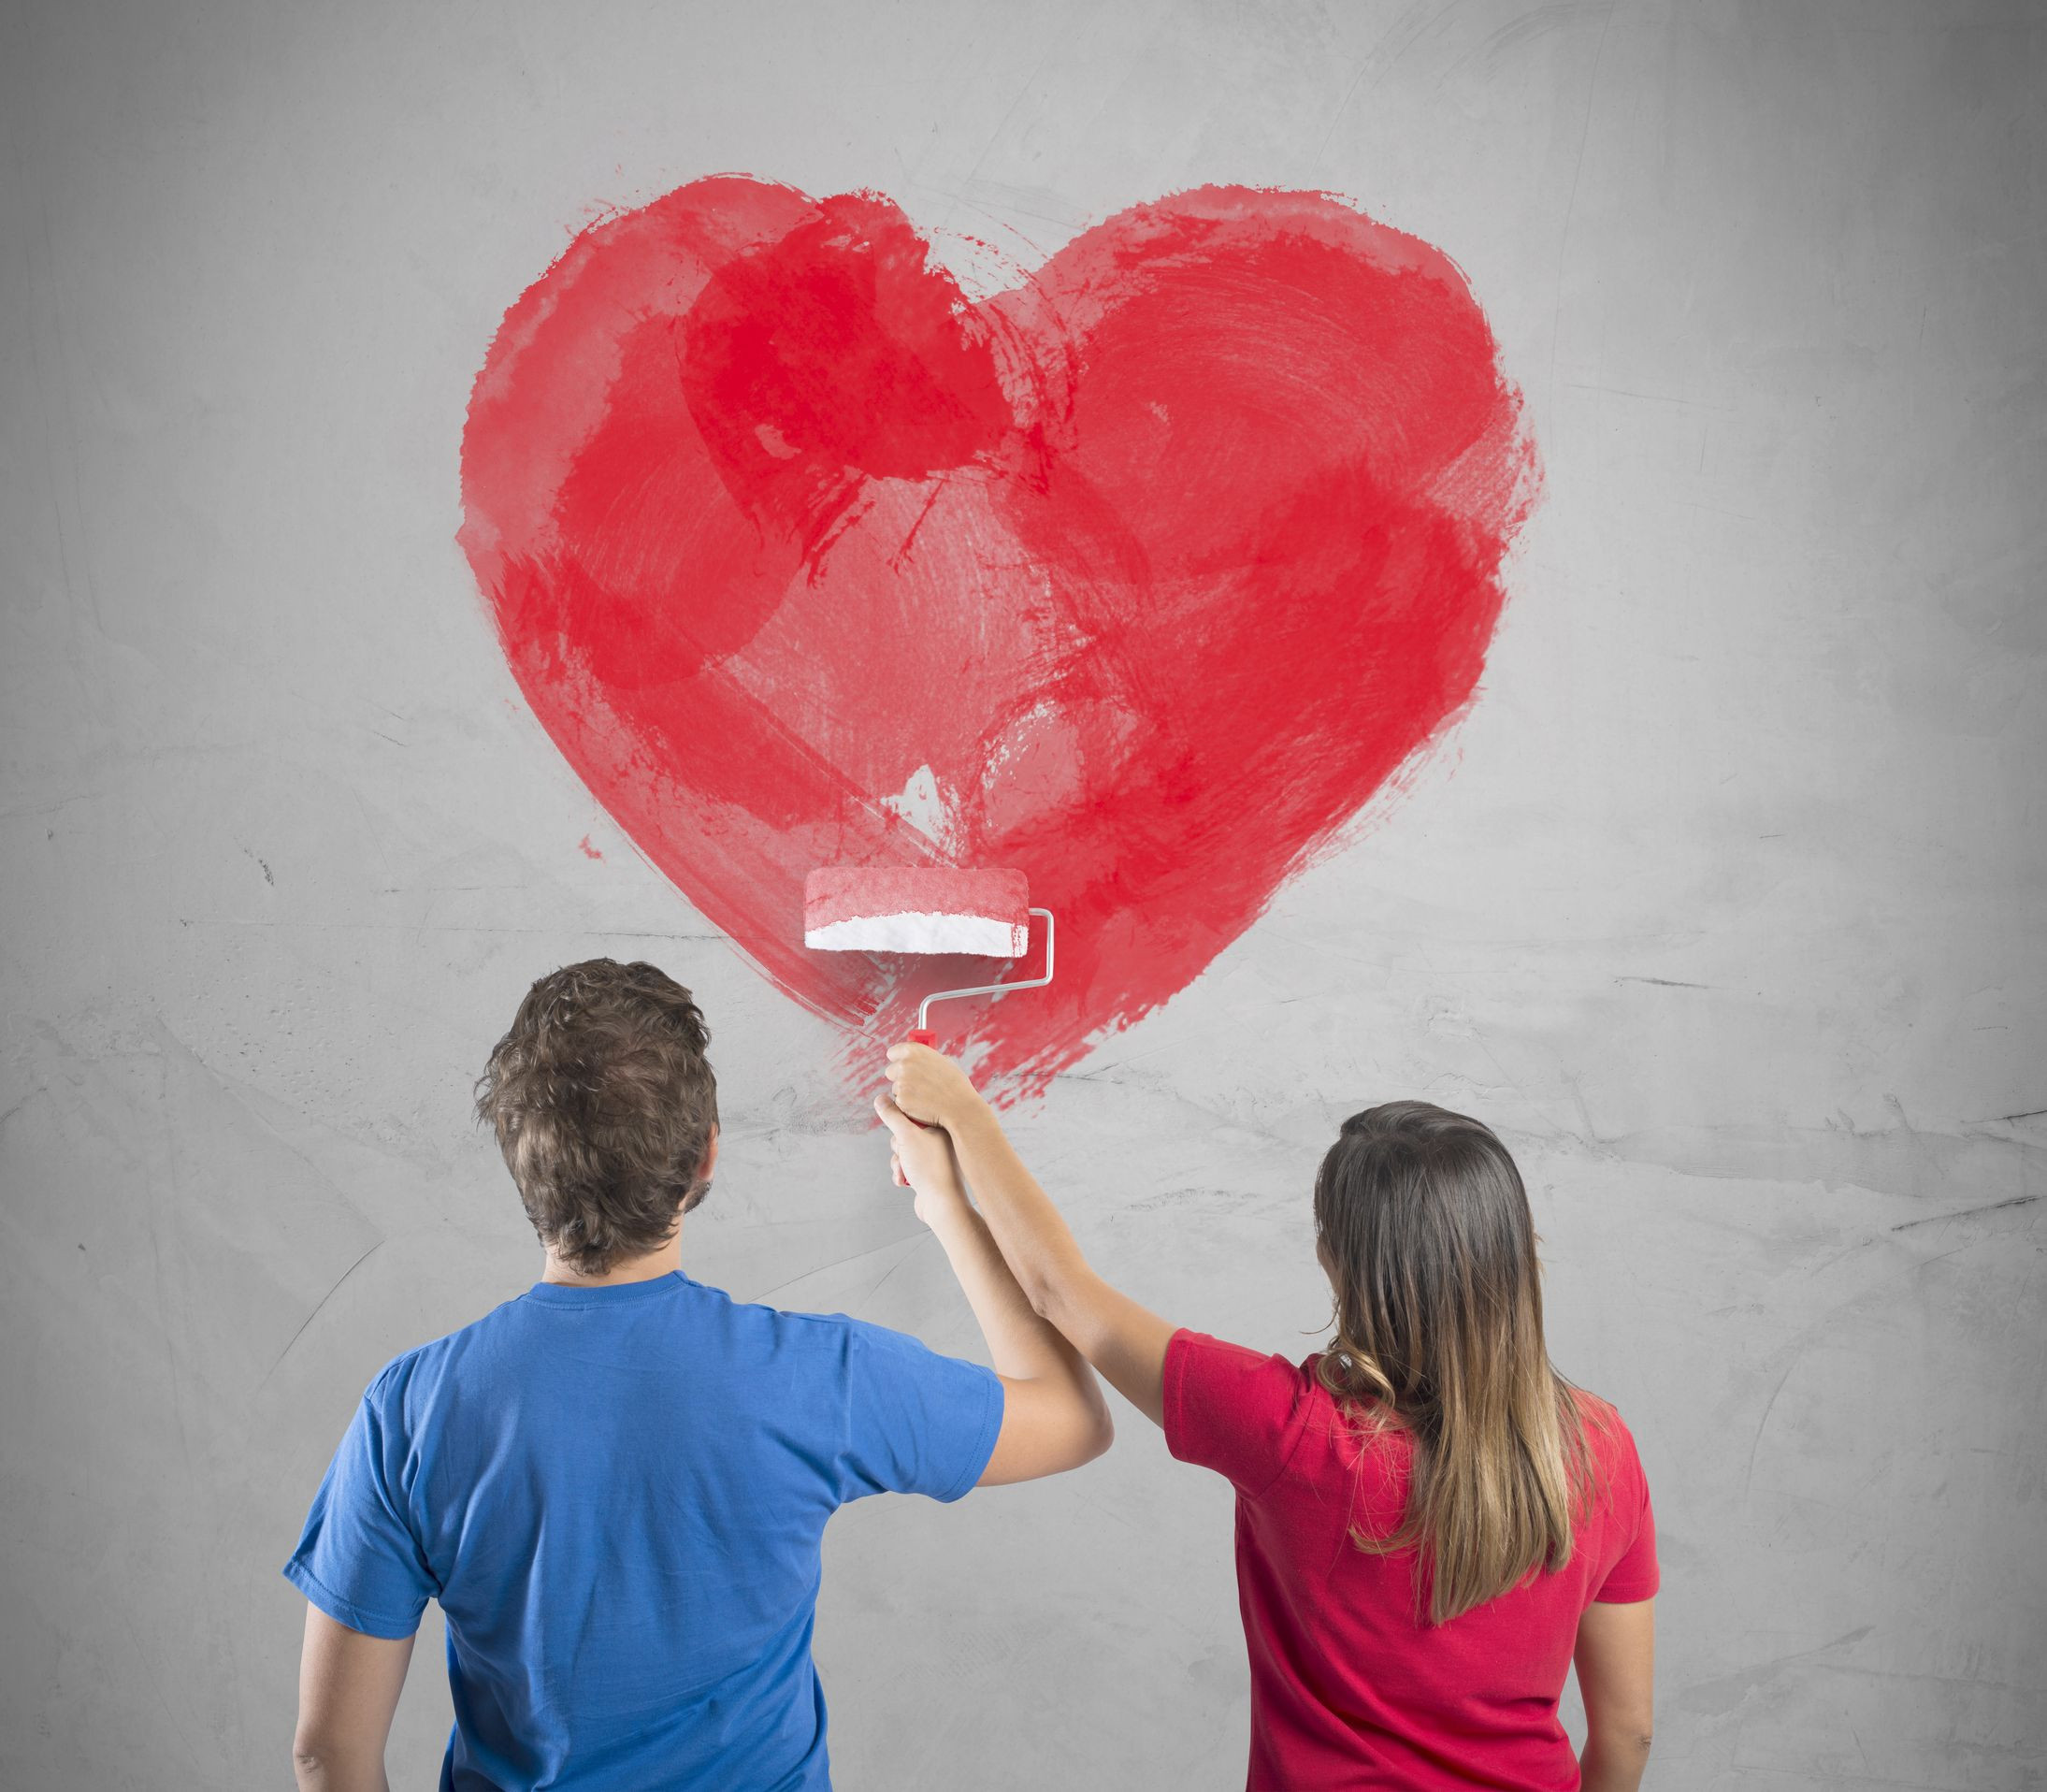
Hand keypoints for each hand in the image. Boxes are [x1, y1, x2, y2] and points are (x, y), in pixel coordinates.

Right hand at [874, 1094, 969, 1226]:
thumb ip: (892, 1116)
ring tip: (906, 1172)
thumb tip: (880, 1098)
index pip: (912, 1112)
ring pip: (904, 1150)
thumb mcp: (907, 1136)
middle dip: (898, 1148)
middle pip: (905, 1132)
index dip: (900, 1124)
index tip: (903, 1135)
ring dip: (899, 1162)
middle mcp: (941, 1138)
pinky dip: (903, 1172)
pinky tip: (906, 1182)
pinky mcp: (930, 1170)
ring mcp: (936, 1155)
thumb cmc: (929, 1168)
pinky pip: (909, 1164)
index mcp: (941, 1124)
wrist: (942, 1204)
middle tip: (905, 1155)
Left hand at [883, 1041, 987, 1130]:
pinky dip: (908, 1105)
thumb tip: (917, 1059)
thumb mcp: (943, 1062)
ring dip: (905, 1092)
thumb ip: (925, 1059)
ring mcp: (901, 1083)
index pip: (893, 1052)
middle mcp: (904, 1064)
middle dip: (899, 1077)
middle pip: (890, 1071)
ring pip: (895, 1088)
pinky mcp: (901, 1100)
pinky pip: (899, 1102)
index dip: (898, 1060)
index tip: (901, 1065)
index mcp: (914, 1051)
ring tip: (926, 1096)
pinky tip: (923, 1105)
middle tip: (914, 1084)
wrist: (960, 1106)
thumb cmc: (956, 1084)